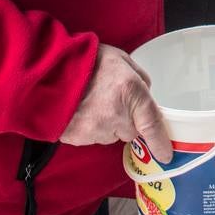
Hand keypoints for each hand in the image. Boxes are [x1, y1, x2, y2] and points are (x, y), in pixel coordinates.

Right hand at [61, 45, 172, 163]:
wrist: (49, 69)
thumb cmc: (86, 60)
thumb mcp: (121, 59)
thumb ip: (139, 78)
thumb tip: (146, 93)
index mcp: (131, 91)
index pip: (152, 124)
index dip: (160, 142)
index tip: (166, 155)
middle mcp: (116, 114)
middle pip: (130, 132)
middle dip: (126, 121)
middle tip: (111, 101)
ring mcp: (96, 128)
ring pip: (110, 136)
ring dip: (106, 124)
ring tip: (92, 103)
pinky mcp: (78, 138)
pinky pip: (92, 138)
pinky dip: (89, 127)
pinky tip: (81, 111)